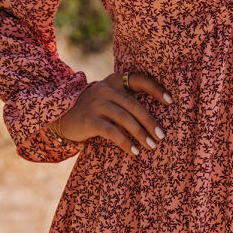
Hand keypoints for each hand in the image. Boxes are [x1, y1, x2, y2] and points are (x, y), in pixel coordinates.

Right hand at [52, 72, 172, 157]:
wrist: (62, 116)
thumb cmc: (94, 110)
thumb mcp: (109, 99)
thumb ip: (126, 101)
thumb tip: (156, 117)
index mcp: (114, 81)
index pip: (139, 80)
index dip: (155, 89)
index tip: (170, 101)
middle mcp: (106, 89)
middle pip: (134, 105)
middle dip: (150, 122)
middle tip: (162, 136)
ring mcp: (96, 104)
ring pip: (125, 119)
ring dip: (140, 134)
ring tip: (151, 146)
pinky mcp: (89, 120)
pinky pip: (112, 132)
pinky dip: (125, 143)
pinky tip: (133, 152)